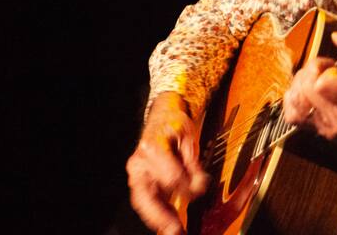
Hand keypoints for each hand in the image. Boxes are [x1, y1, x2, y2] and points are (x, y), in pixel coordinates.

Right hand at [126, 92, 210, 234]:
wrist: (163, 114)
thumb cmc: (176, 125)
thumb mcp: (190, 139)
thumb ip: (194, 165)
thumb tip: (199, 186)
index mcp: (152, 147)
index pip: (171, 176)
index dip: (187, 187)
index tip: (200, 191)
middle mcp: (139, 162)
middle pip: (146, 195)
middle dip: (160, 216)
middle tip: (175, 229)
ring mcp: (136, 173)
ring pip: (142, 202)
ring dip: (157, 220)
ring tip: (172, 231)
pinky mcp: (139, 180)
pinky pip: (145, 201)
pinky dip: (156, 214)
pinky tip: (168, 224)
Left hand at [281, 29, 336, 171]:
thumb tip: (336, 37)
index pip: (321, 85)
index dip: (319, 67)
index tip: (332, 63)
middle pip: (306, 91)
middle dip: (308, 72)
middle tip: (322, 68)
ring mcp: (329, 130)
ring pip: (296, 105)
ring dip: (299, 85)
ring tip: (312, 78)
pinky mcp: (324, 135)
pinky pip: (295, 118)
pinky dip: (293, 101)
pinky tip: (304, 92)